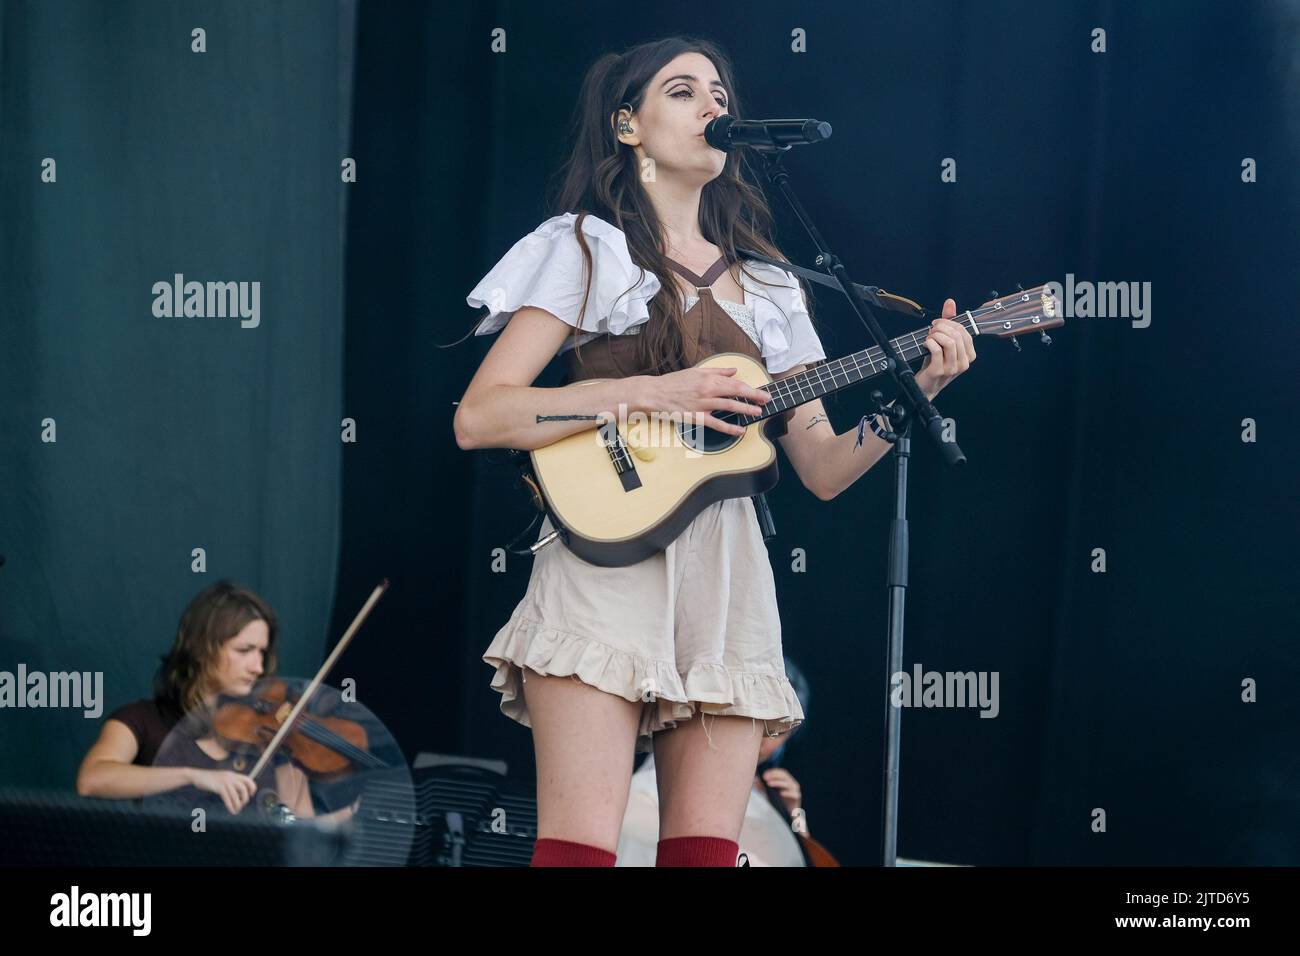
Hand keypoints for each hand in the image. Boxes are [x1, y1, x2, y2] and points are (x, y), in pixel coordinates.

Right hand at [189, 768, 257, 814]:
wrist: (196, 776)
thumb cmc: (209, 779)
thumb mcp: (223, 778)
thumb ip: (231, 782)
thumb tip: (239, 792)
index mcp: (233, 774)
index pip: (248, 779)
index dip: (252, 788)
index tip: (251, 795)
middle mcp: (231, 777)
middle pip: (244, 788)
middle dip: (245, 799)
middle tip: (241, 805)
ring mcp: (224, 782)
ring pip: (236, 795)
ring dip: (238, 804)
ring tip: (236, 810)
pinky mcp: (218, 787)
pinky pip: (227, 798)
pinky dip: (230, 806)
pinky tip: (232, 811)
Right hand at [639, 366, 771, 436]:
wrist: (655, 393)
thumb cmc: (674, 382)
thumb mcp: (696, 372)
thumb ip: (717, 371)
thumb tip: (733, 371)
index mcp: (708, 379)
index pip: (735, 383)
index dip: (750, 388)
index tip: (761, 392)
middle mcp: (708, 390)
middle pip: (736, 392)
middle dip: (754, 397)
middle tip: (767, 400)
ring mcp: (702, 404)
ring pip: (729, 407)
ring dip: (745, 410)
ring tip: (758, 413)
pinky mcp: (696, 417)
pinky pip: (716, 424)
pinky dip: (730, 428)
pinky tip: (740, 430)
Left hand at [760, 767, 802, 815]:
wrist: (788, 815)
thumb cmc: (779, 803)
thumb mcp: (770, 794)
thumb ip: (764, 788)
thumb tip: (755, 781)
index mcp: (787, 781)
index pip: (782, 772)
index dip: (773, 772)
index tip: (764, 775)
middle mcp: (792, 784)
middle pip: (785, 776)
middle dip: (774, 776)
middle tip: (765, 778)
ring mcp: (795, 790)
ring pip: (788, 784)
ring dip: (778, 783)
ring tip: (769, 784)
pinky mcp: (797, 798)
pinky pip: (794, 794)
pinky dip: (788, 793)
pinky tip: (781, 793)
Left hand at [914, 298, 975, 399]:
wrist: (925, 385)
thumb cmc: (935, 363)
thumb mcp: (944, 342)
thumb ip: (949, 322)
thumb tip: (950, 302)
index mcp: (969, 355)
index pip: (964, 331)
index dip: (949, 323)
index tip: (938, 324)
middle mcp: (964, 363)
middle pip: (956, 335)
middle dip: (941, 327)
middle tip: (931, 330)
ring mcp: (953, 368)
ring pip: (949, 341)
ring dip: (935, 335)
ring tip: (929, 337)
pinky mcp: (939, 371)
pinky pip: (936, 349)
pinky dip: (929, 342)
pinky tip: (925, 343)